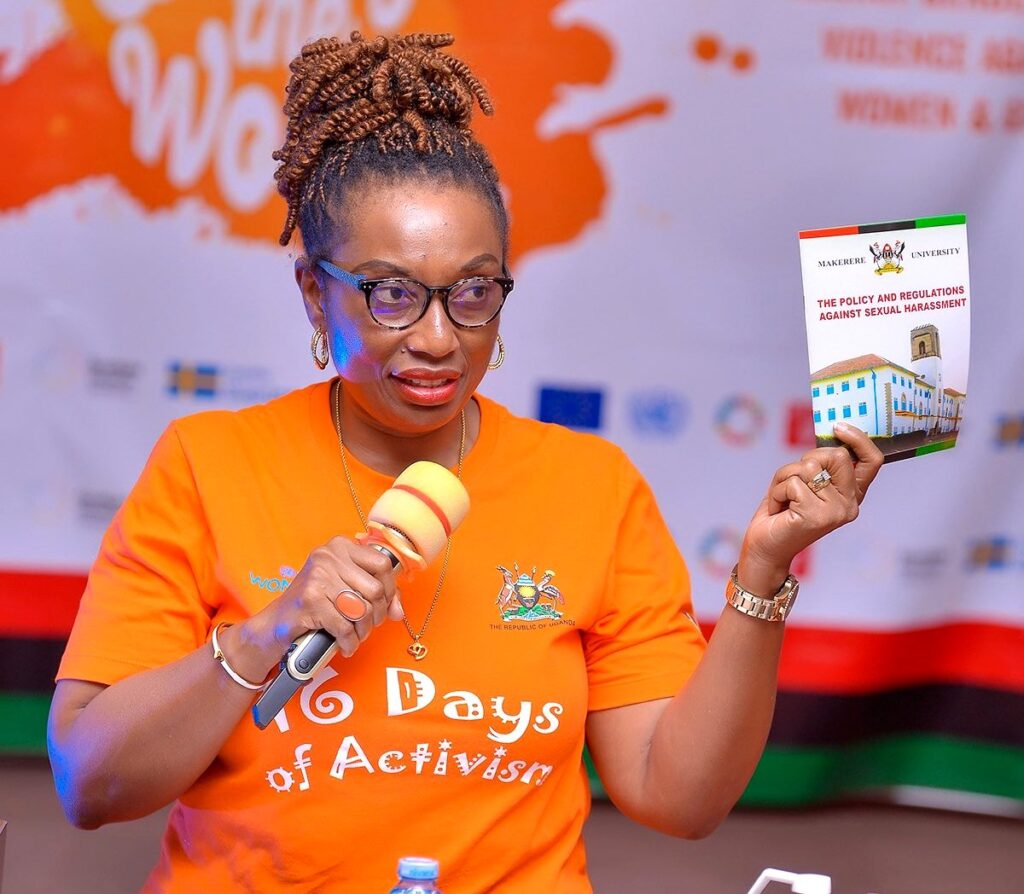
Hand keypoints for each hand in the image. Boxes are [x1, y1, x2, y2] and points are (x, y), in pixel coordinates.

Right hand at [221, 537, 401, 680]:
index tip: (386, 605)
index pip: (382, 564)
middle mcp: (328, 556)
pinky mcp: (310, 601)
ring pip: (361, 609)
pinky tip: (346, 645)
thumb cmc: (315, 603)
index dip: (391, 589)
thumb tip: (398, 611)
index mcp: (340, 546)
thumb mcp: (345, 587)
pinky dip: (349, 642)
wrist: (276, 622)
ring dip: (363, 631)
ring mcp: (318, 577)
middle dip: (376, 615)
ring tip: (355, 636)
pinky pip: (344, 627)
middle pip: (375, 589)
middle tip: (367, 626)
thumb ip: (376, 593)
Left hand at [738, 423, 883, 593]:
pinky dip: (777, 491)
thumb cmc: (782, 512)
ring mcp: (836, 512)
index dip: (859, 439)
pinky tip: (778, 510)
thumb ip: (820, 465)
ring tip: (783, 499)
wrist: (765, 548)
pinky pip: (793, 483)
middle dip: (806, 460)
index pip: (873, 461)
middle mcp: (850, 504)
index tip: (838, 427)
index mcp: (852, 494)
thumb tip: (831, 434)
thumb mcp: (805, 482)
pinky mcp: (817, 516)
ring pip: (809, 466)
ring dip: (785, 478)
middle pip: (836, 455)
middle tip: (792, 482)